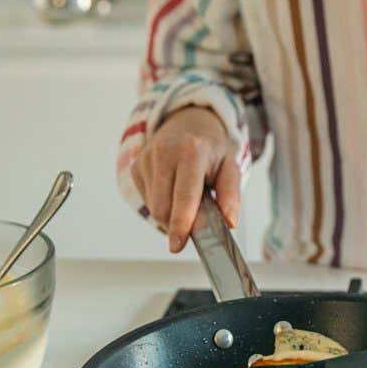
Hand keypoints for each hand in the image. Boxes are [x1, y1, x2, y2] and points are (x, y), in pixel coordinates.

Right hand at [130, 106, 240, 252]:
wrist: (188, 122)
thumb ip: (231, 195)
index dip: (181, 222)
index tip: (178, 244)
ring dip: (170, 213)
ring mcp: (146, 159)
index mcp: (191, 151)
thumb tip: (229, 222)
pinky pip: (147, 200)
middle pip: (163, 207)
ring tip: (185, 196)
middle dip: (177, 223)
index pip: (184, 194)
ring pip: (153, 207)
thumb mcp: (230, 166)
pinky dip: (162, 203)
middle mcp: (164, 153)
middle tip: (195, 219)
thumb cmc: (211, 149)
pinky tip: (172, 189)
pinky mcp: (136, 167)